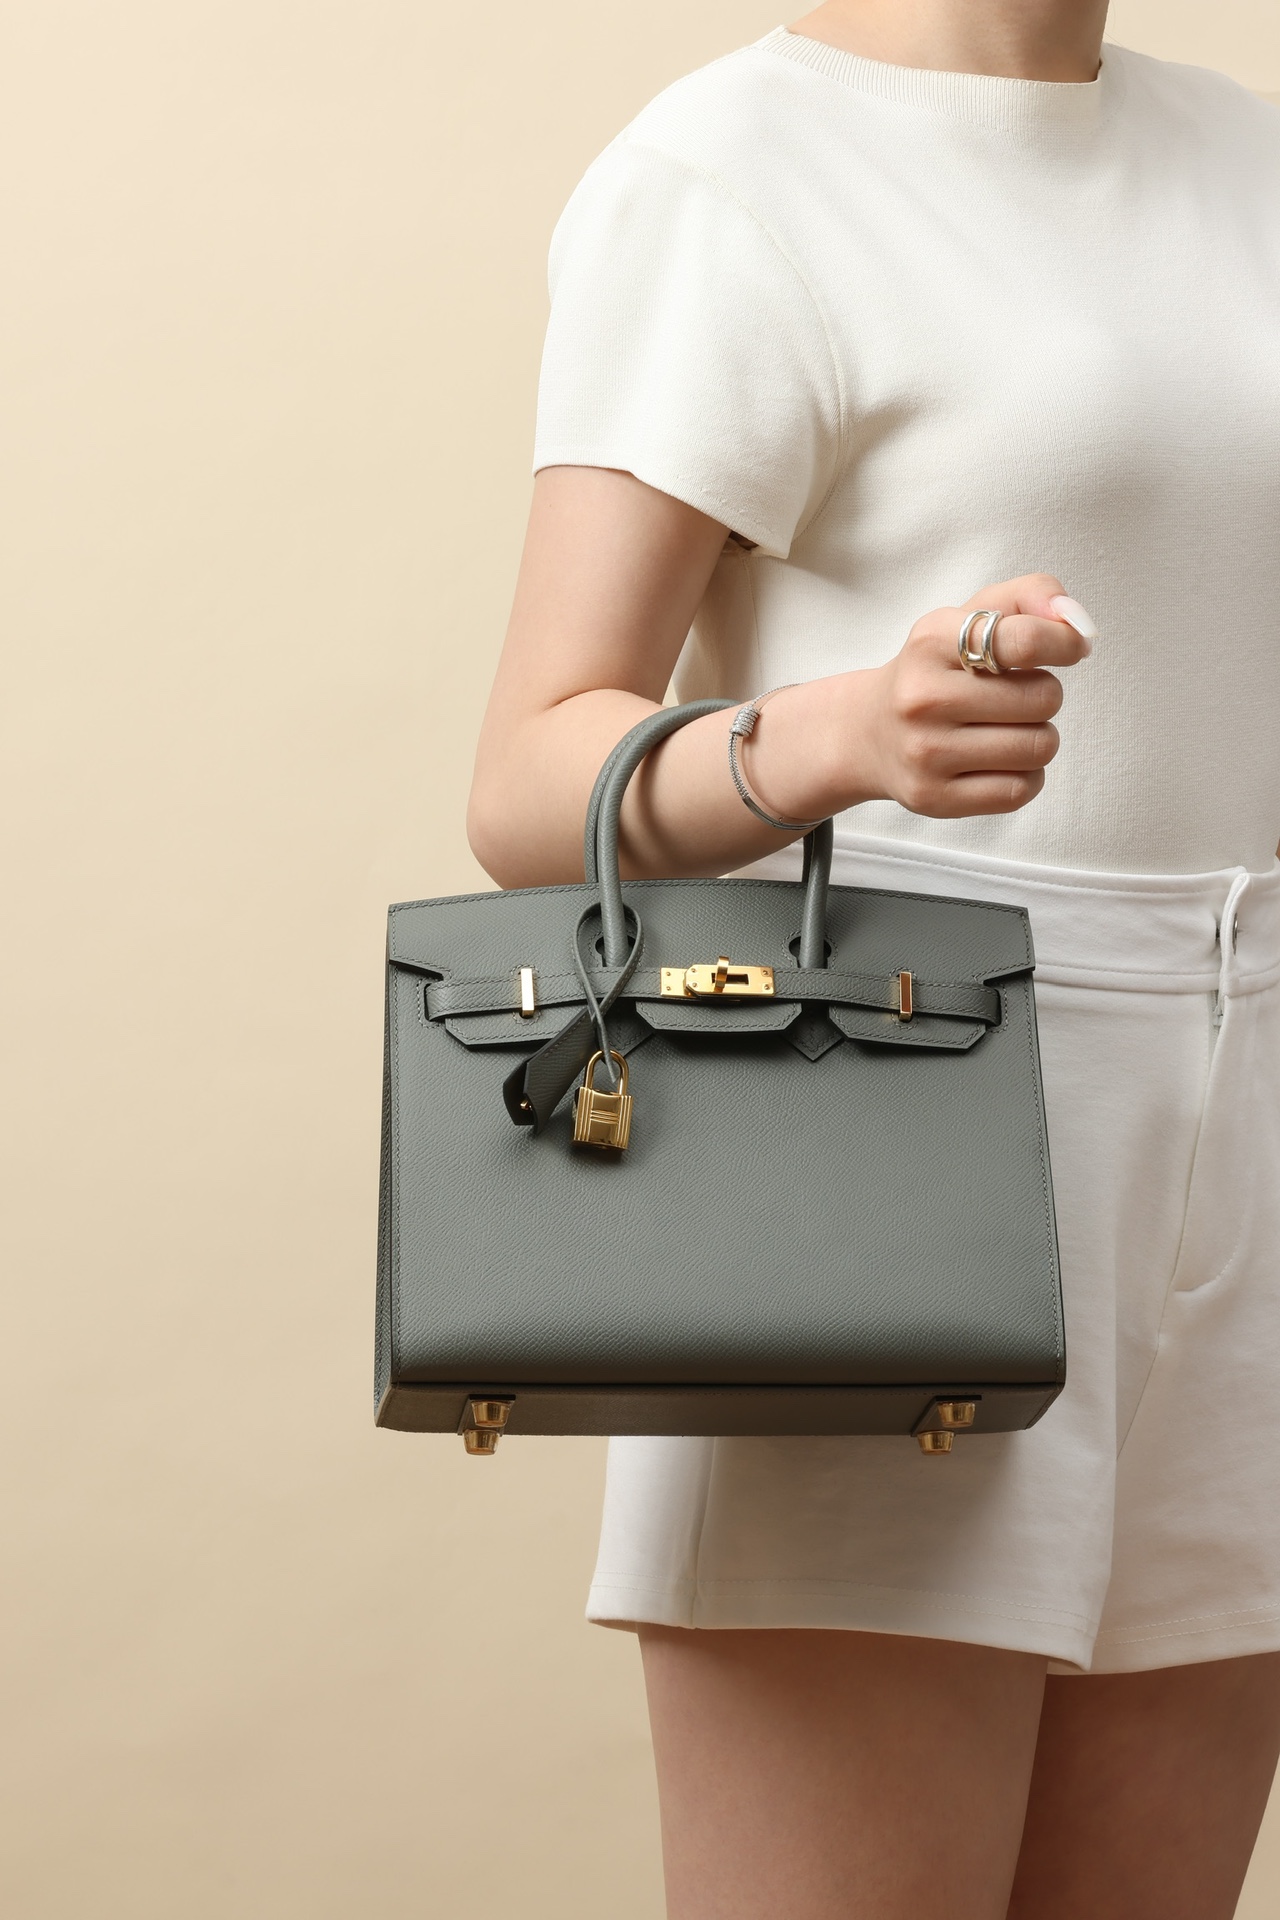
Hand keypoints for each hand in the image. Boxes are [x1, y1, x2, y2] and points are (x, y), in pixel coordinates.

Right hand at [851, 574, 1094, 817]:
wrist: (868, 732)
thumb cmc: (936, 671)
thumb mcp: (970, 616)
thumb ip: (1031, 596)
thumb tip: (1080, 626)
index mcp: (931, 642)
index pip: (1025, 640)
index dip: (1065, 643)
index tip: (1070, 648)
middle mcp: (922, 698)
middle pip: (1044, 698)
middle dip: (1043, 695)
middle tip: (1015, 696)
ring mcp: (926, 753)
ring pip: (1039, 747)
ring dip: (1037, 736)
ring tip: (1006, 729)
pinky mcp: (935, 798)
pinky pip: (1021, 790)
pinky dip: (1024, 775)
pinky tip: (998, 761)